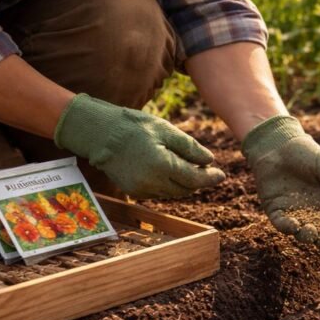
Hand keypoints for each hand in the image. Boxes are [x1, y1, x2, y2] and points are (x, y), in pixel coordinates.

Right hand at [54, 94, 225, 198]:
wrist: (98, 133)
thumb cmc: (133, 126)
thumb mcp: (165, 130)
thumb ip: (190, 148)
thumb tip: (210, 161)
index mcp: (162, 166)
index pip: (195, 178)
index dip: (210, 178)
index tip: (221, 175)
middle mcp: (152, 183)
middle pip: (185, 189)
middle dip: (198, 180)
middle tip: (206, 169)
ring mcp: (141, 190)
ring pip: (173, 192)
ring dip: (183, 183)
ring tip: (188, 168)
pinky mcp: (133, 191)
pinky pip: (159, 192)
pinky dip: (168, 184)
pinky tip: (169, 171)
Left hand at [242, 115, 319, 249]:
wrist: (278, 143)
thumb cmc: (306, 153)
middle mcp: (312, 212)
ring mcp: (293, 212)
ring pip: (301, 233)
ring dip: (307, 236)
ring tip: (310, 230)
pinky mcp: (275, 209)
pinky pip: (281, 224)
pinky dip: (287, 228)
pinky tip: (294, 225)